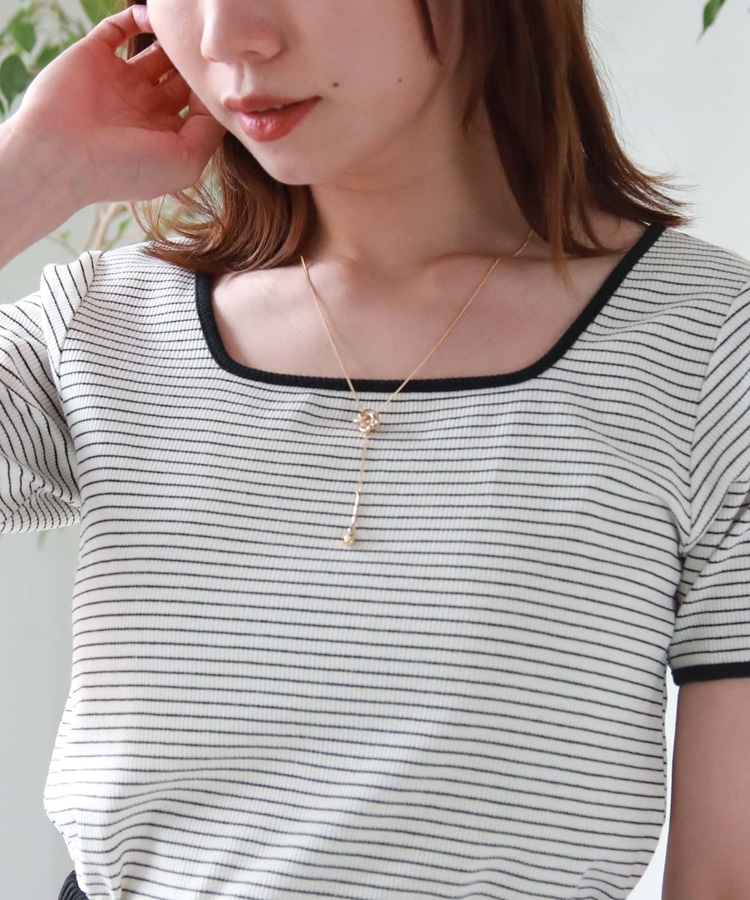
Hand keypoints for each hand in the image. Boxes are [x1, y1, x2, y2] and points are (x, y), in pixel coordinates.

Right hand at [6, 5, 225, 205]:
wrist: (62, 155)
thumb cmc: (127, 169)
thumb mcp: (186, 162)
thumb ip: (209, 130)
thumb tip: (218, 97)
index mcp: (164, 135)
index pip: (198, 106)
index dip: (212, 91)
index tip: (227, 77)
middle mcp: (143, 108)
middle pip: (180, 76)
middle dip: (195, 64)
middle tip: (209, 49)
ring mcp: (118, 81)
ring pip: (154, 50)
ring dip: (171, 39)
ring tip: (186, 30)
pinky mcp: (93, 56)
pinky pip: (119, 27)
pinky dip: (137, 17)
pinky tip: (154, 17)